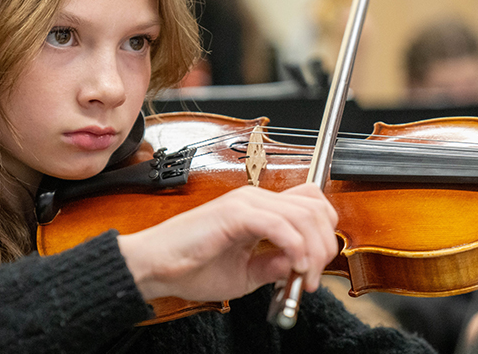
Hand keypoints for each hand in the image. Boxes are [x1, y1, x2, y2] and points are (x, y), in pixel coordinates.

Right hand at [117, 183, 338, 302]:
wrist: (153, 267)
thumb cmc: (190, 268)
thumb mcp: (245, 273)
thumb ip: (274, 265)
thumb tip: (302, 263)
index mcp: (258, 210)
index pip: (310, 204)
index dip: (324, 233)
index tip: (314, 268)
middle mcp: (255, 199)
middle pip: (314, 207)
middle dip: (324, 245)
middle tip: (312, 277)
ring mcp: (246, 202)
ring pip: (303, 215)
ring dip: (312, 250)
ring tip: (303, 277)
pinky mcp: (235, 213)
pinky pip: (279, 225)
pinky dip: (294, 248)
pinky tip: (292, 268)